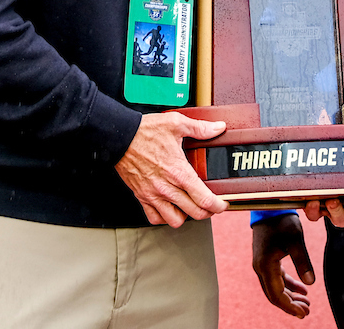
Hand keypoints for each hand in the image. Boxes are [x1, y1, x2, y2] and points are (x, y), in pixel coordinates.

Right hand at [115, 111, 227, 227]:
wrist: (120, 137)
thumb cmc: (146, 131)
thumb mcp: (176, 123)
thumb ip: (200, 128)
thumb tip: (218, 128)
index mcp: (179, 171)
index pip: (204, 199)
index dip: (218, 205)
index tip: (223, 204)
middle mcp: (167, 187)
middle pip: (194, 213)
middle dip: (208, 212)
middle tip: (211, 205)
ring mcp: (153, 195)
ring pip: (175, 220)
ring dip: (186, 216)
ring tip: (190, 206)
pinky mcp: (142, 197)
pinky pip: (155, 218)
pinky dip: (164, 217)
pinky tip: (170, 207)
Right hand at [252, 214, 313, 318]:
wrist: (269, 206)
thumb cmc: (282, 221)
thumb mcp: (295, 239)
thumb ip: (303, 261)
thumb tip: (311, 284)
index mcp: (265, 265)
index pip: (277, 295)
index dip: (290, 307)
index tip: (304, 313)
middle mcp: (260, 267)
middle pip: (274, 295)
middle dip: (291, 305)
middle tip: (307, 311)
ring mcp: (261, 263)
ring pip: (275, 287)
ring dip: (290, 296)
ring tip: (306, 302)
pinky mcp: (265, 258)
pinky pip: (276, 278)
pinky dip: (288, 285)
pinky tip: (302, 288)